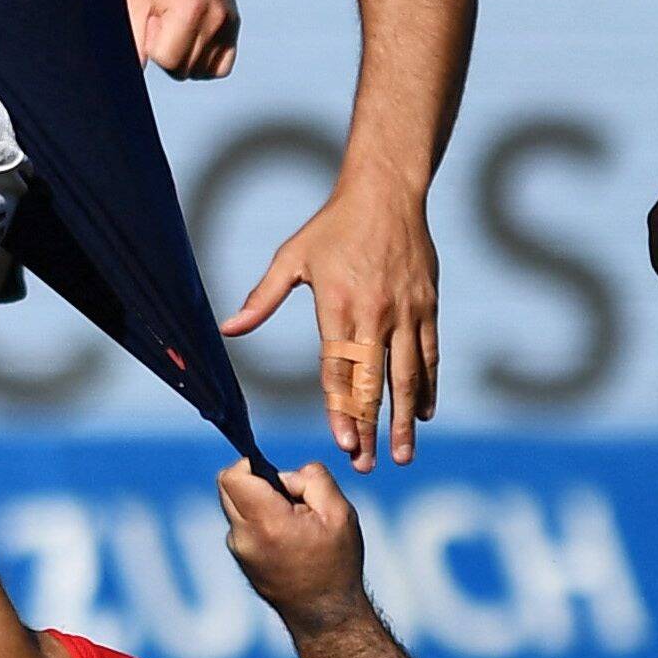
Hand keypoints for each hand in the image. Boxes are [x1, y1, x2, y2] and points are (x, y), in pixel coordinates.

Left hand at [128, 0, 239, 78]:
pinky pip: (221, 66)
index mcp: (189, 11)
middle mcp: (215, 19)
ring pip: (201, 71)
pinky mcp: (234, 23)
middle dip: (168, 52)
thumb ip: (133, 41)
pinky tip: (193, 41)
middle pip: (184, 70)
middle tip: (163, 20)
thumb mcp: (134, 1)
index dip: (153, 44)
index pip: (167, 60)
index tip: (153, 19)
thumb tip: (132, 75)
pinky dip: (205, 61)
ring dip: (185, 57)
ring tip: (178, 26)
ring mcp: (228, 22)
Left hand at [218, 456, 368, 627]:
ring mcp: (239, 551)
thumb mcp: (339, 512)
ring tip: (293, 523)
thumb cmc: (336, 564)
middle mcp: (243, 537)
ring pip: (236, 505)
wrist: (325, 615)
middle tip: (288, 498)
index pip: (232, 476)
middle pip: (227, 487)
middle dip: (254, 480)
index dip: (251, 465)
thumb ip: (312, 478)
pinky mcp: (241, 559)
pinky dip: (260, 521)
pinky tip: (287, 540)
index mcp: (266, 522)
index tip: (277, 476)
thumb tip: (285, 475)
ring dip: (259, 502)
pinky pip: (242, 525)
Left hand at [221, 180, 438, 469]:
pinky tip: (423, 415)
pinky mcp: (428, 306)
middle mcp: (375, 314)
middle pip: (373, 382)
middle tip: (366, 464)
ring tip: (401, 455)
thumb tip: (228, 328)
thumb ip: (262, 298)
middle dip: (370, 428)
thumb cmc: (333, 226)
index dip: (340, 409)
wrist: (387, 192)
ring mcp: (406, 312)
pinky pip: (430, 355)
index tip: (342, 443)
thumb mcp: (292, 257)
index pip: (338, 369)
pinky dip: (428, 387)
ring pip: (408, 376)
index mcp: (338, 306)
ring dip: (404, 420)